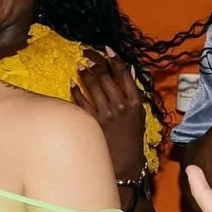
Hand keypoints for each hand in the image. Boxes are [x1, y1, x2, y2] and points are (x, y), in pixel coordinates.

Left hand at [72, 49, 146, 179]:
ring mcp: (105, 113)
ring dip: (86, 72)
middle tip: (88, 53)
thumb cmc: (132, 138)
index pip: (124, 74)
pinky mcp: (92, 122)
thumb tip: (130, 70)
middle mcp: (120, 105)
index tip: (107, 49)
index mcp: (135, 102)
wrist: (125, 163)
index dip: (115, 59)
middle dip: (96, 62)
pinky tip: (72, 82)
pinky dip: (76, 90)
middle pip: (106, 77)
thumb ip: (134, 92)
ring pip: (93, 86)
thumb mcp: (139, 114)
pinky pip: (81, 102)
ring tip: (81, 64)